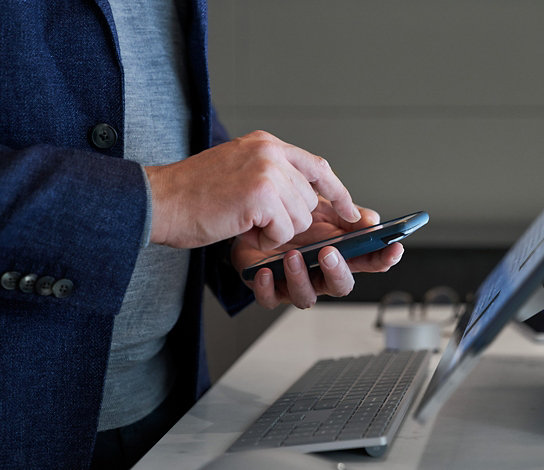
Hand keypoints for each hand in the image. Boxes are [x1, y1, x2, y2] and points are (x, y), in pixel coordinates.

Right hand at [144, 130, 360, 249]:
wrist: (156, 202)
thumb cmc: (192, 195)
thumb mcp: (239, 171)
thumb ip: (275, 177)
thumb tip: (313, 200)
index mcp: (266, 143)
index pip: (318, 167)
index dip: (337, 192)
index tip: (351, 212)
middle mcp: (270, 151)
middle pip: (310, 198)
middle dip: (291, 221)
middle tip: (256, 220)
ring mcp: (267, 171)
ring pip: (300, 217)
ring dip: (275, 231)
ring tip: (245, 221)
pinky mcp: (261, 194)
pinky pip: (285, 230)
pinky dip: (266, 239)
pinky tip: (243, 228)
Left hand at [231, 199, 404, 308]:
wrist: (253, 215)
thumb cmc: (289, 214)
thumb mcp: (321, 206)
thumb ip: (346, 213)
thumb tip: (372, 221)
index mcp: (340, 254)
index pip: (370, 262)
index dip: (384, 258)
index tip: (394, 249)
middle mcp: (321, 273)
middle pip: (341, 286)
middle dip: (337, 272)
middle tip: (329, 252)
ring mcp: (296, 283)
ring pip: (306, 297)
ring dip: (301, 278)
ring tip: (292, 256)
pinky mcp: (269, 288)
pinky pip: (270, 299)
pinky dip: (268, 288)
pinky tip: (265, 271)